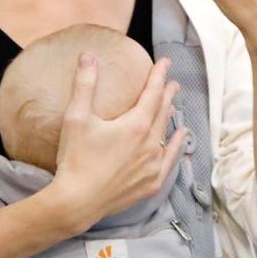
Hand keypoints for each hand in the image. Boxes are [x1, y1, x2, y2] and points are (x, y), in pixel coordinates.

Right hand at [48, 53, 187, 232]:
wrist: (78, 202)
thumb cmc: (75, 159)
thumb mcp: (76, 118)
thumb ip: (84, 84)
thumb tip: (88, 56)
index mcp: (135, 125)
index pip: (153, 93)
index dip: (159, 76)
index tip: (164, 63)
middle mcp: (150, 144)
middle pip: (163, 112)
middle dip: (167, 95)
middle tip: (172, 82)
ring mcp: (152, 165)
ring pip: (166, 134)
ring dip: (170, 117)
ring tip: (174, 105)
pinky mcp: (151, 183)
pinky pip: (170, 160)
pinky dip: (176, 146)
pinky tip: (181, 138)